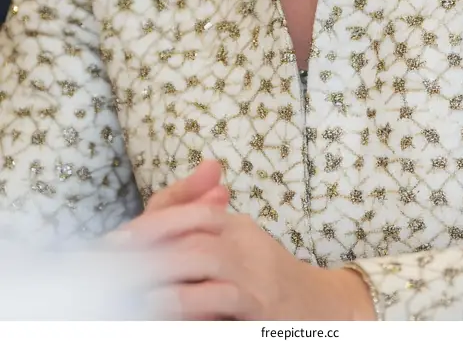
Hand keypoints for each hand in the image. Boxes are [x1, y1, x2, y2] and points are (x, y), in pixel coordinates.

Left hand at [110, 162, 375, 320]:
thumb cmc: (270, 279)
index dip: (152, 225)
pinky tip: (163, 309)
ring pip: (204, 264)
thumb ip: (206, 217)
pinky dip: (189, 304)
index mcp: (238, 228)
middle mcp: (248, 247)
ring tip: (129, 287)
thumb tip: (197, 175)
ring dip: (162, 276)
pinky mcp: (261, 312)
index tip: (115, 242)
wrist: (326, 308)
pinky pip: (221, 302)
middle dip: (148, 251)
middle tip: (111, 267)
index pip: (193, 213)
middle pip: (193, 237)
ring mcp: (256, 280)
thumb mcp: (240, 244)